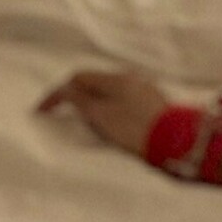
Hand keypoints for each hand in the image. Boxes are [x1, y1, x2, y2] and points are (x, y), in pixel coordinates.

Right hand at [36, 70, 169, 157]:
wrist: (179, 143)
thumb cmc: (137, 129)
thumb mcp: (102, 115)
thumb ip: (80, 101)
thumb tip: (66, 91)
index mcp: (116, 78)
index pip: (78, 78)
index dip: (57, 93)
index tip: (42, 110)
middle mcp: (133, 79)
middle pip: (95, 83)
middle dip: (77, 96)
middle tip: (64, 113)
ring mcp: (148, 92)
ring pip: (112, 93)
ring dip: (95, 103)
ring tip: (87, 121)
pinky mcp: (158, 107)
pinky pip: (126, 103)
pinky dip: (112, 110)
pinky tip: (114, 125)